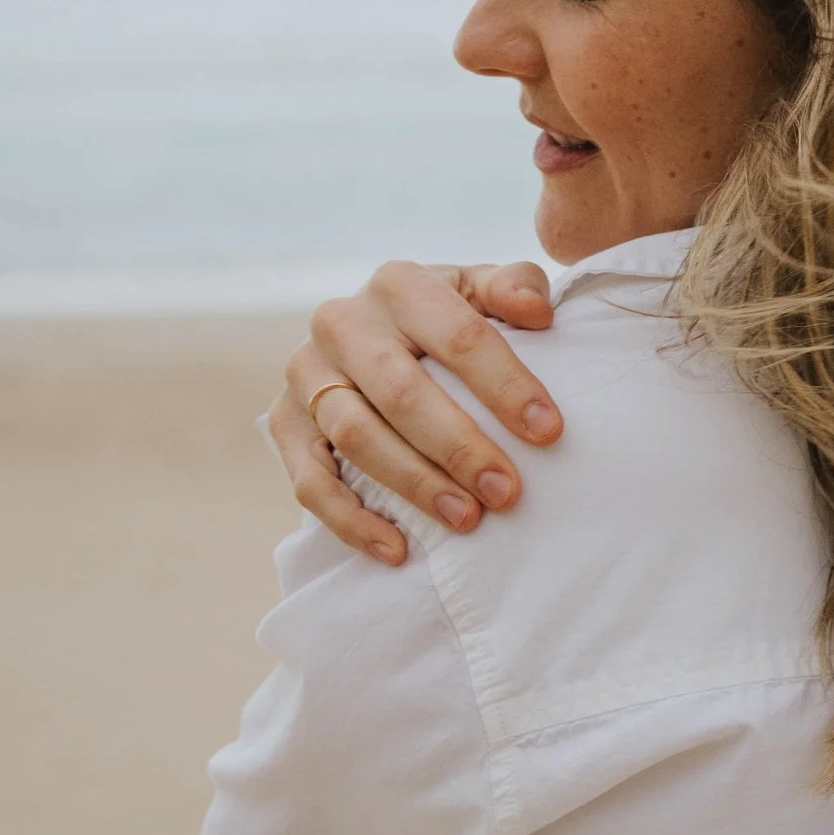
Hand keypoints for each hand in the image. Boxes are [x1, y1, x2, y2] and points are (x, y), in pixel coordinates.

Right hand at [272, 261, 562, 562]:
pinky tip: (397, 549)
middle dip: (460, 447)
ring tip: (466, 519)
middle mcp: (342, 323)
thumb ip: (514, 287)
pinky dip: (350, 521)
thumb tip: (537, 311)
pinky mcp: (284, 423)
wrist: (370, 337)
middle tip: (507, 493)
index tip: (548, 432)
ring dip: (414, 484)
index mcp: (398, 284)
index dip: (506, 385)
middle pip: (403, 392)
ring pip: (357, 437)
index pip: (458, 336)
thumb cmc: (444, 322)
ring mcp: (306, 374)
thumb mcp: (479, 292)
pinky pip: (310, 482)